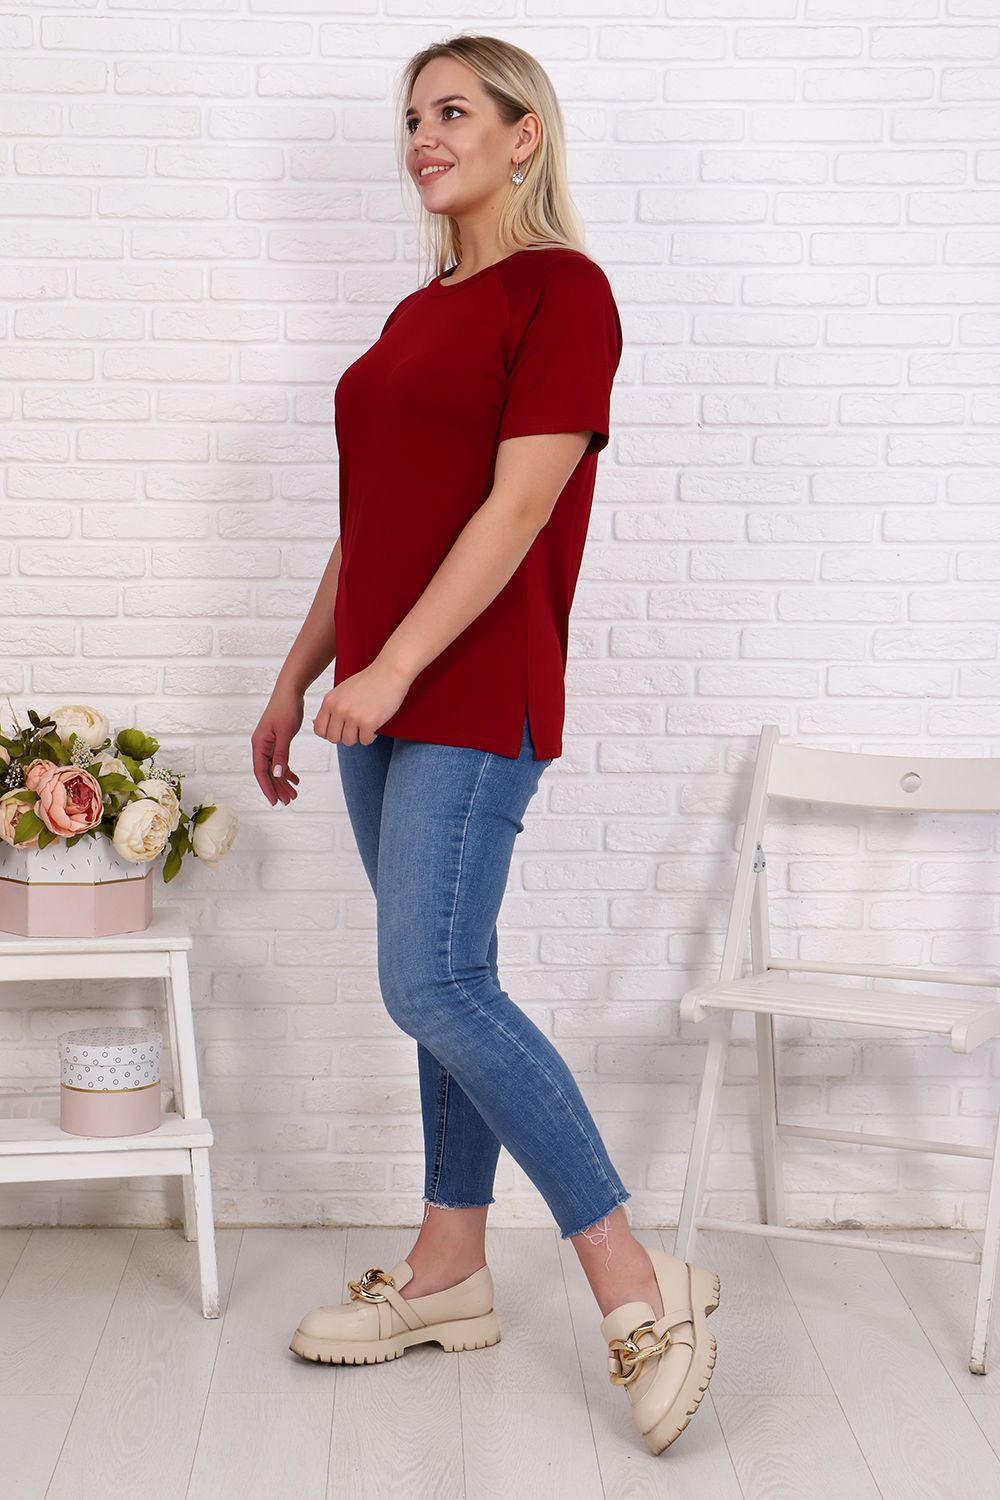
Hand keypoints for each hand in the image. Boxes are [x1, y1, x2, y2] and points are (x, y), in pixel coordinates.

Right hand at [252, 691, 303, 805]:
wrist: (290, 691)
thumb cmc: (286, 708)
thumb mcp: (285, 733)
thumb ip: (281, 754)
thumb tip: (277, 774)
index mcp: (259, 744)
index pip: (261, 772)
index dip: (267, 788)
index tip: (274, 802)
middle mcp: (261, 745)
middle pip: (268, 773)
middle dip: (278, 788)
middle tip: (289, 801)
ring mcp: (269, 743)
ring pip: (275, 768)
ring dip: (283, 781)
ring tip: (293, 794)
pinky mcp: (277, 741)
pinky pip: (280, 761)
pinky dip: (287, 770)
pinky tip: (295, 778)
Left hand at [312, 659, 409, 746]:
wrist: (390, 672)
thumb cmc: (370, 680)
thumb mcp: (342, 691)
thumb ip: (331, 707)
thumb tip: (316, 724)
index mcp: (330, 701)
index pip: (319, 729)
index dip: (329, 733)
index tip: (339, 730)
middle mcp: (338, 709)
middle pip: (333, 738)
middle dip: (344, 736)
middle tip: (355, 728)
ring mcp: (352, 716)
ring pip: (348, 741)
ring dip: (358, 736)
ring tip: (365, 725)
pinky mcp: (367, 722)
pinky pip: (365, 741)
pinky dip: (371, 736)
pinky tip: (374, 725)